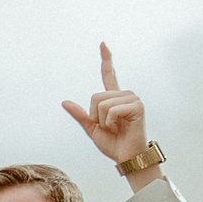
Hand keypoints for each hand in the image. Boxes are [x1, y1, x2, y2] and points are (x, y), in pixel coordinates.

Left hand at [61, 43, 154, 182]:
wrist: (127, 157)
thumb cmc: (113, 144)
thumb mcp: (92, 128)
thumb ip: (80, 115)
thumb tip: (64, 102)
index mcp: (115, 99)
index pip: (109, 75)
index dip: (106, 60)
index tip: (103, 44)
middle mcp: (125, 95)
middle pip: (95, 96)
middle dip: (95, 116)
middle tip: (110, 127)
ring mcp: (133, 99)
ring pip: (101, 104)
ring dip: (103, 121)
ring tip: (117, 127)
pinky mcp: (138, 106)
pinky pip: (110, 111)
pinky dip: (110, 123)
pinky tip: (122, 127)